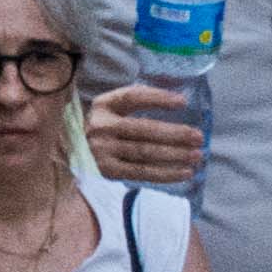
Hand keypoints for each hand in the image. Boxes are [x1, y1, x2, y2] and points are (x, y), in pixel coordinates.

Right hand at [80, 84, 204, 191]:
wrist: (73, 153)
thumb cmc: (103, 127)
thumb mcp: (110, 109)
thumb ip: (135, 101)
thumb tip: (177, 100)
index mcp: (103, 105)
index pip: (132, 97)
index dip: (158, 98)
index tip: (183, 102)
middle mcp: (100, 127)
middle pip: (143, 129)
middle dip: (175, 134)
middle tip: (198, 137)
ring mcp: (103, 150)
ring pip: (145, 153)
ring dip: (175, 155)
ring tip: (197, 156)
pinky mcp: (108, 171)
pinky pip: (142, 172)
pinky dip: (166, 174)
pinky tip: (184, 173)